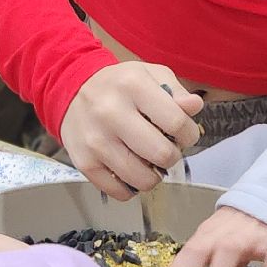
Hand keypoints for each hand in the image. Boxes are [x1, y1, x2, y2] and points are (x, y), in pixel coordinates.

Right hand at [59, 63, 202, 198]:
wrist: (72, 90)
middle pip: (161, 154)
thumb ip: (176, 91)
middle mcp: (111, 112)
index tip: (183, 134)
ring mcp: (95, 140)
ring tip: (149, 160)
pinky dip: (131, 187)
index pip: (176, 123)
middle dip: (172, 156)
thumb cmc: (119, 85)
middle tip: (166, 148)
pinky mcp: (84, 163)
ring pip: (142, 179)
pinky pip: (120, 192)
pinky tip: (131, 169)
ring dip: (154, 175)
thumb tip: (194, 107)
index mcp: (132, 85)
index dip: (188, 133)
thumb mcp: (150, 74)